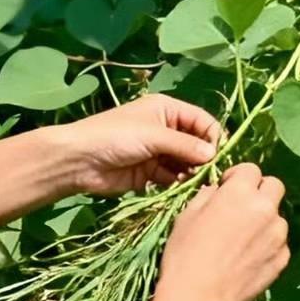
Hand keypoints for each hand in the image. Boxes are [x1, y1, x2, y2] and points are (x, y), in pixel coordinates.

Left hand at [49, 95, 221, 197]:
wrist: (78, 161)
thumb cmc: (116, 136)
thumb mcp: (153, 135)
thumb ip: (185, 145)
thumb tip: (214, 154)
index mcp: (167, 110)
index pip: (201, 121)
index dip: (213, 136)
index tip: (221, 156)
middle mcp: (166, 129)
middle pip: (195, 143)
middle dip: (203, 158)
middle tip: (209, 174)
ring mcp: (158, 152)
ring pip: (185, 163)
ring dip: (191, 173)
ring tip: (194, 184)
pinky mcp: (150, 174)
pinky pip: (172, 179)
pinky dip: (178, 184)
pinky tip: (181, 190)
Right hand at [156, 164, 289, 300]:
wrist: (198, 298)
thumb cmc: (185, 253)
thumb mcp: (187, 215)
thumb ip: (208, 195)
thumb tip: (219, 190)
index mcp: (241, 192)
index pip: (251, 169)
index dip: (238, 177)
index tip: (227, 189)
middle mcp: (265, 208)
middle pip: (274, 186)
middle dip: (260, 192)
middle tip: (242, 208)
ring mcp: (278, 234)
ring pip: (278, 216)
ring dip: (264, 220)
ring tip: (244, 240)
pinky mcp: (283, 258)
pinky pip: (279, 243)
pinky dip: (268, 245)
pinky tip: (250, 259)